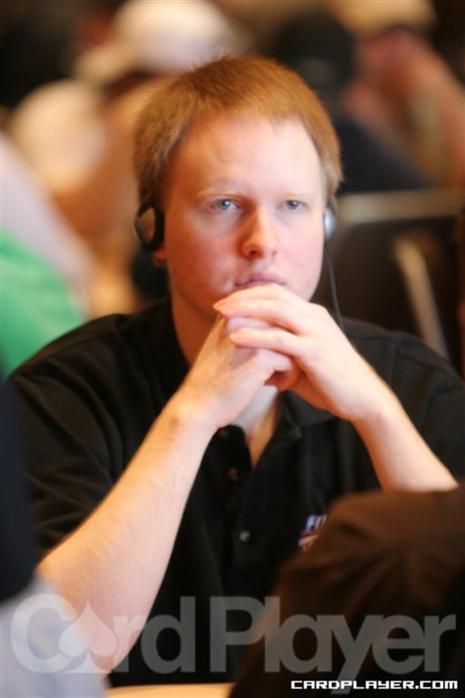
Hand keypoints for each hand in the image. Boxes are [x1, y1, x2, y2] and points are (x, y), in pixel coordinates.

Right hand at [177, 314, 295, 429]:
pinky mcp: (259, 356)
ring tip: (281, 378)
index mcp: (233, 312)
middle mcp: (240, 318)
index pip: (272, 313)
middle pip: (284, 325)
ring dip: (292, 361)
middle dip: (288, 347)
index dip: (279, 337)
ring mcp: (250, 336)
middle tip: (283, 368)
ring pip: (291, 341)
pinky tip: (278, 387)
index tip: (275, 357)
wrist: (198, 405)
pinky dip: (289, 375)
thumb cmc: (215, 380)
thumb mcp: (226, 345)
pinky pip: (290, 360)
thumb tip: (278, 326)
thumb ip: (247, 331)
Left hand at [214, 284, 392, 423]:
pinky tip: (235, 337)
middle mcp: (315, 318)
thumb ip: (282, 357)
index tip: (227, 303)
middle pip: (273, 295)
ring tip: (221, 315)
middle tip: (218, 305)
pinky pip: (280, 339)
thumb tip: (259, 365)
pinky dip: (256, 336)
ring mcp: (316, 332)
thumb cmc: (333, 383)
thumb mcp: (304, 364)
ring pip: (276, 310)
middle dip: (243, 298)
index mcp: (312, 316)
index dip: (250, 296)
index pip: (277, 295)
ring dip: (246, 310)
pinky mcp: (315, 351)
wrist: (363, 398)